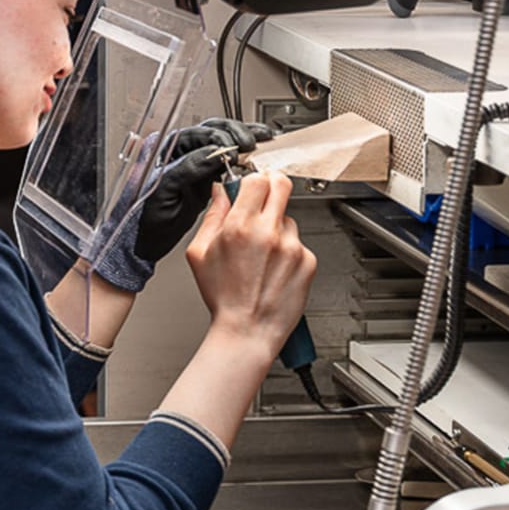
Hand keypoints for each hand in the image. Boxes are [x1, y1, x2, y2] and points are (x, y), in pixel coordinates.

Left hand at [134, 117, 272, 262]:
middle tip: (251, 145)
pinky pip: (227, 158)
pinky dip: (243, 154)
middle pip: (214, 129)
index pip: (199, 134)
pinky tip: (257, 154)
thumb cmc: (146, 216)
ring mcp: (195, 161)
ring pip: (223, 139)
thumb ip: (186, 170)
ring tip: (261, 141)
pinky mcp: (206, 175)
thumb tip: (212, 154)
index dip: (220, 140)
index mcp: (167, 149)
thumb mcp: (165, 191)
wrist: (145, 238)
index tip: (235, 153)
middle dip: (236, 134)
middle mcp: (181, 150)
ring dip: (244, 139)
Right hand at [187, 172, 315, 358]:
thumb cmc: (223, 297)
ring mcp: (292, 247)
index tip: (249, 185)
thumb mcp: (200, 253)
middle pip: (281, 185)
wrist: (248, 331)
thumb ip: (211, 216)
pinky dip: (288, 250)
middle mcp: (269, 232)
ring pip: (288, 218)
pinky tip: (274, 267)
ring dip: (277, 225)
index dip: (253, 178)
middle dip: (272, 184)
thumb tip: (219, 193)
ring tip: (263, 251)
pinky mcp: (308, 261)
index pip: (257, 179)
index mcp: (239, 226)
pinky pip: (299, 242)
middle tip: (264, 194)